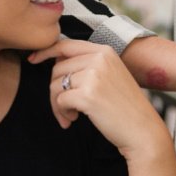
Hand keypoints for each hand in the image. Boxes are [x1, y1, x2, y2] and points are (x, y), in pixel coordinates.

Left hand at [29, 39, 168, 161]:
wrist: (142, 130)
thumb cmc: (124, 107)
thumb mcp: (109, 75)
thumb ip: (87, 64)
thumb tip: (54, 59)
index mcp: (104, 51)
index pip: (66, 44)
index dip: (45, 51)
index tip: (32, 60)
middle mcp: (99, 59)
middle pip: (57, 68)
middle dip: (54, 90)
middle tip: (65, 108)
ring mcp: (94, 75)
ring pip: (55, 85)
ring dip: (57, 104)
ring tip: (71, 115)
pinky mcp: (88, 95)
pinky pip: (60, 100)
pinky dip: (62, 112)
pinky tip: (74, 120)